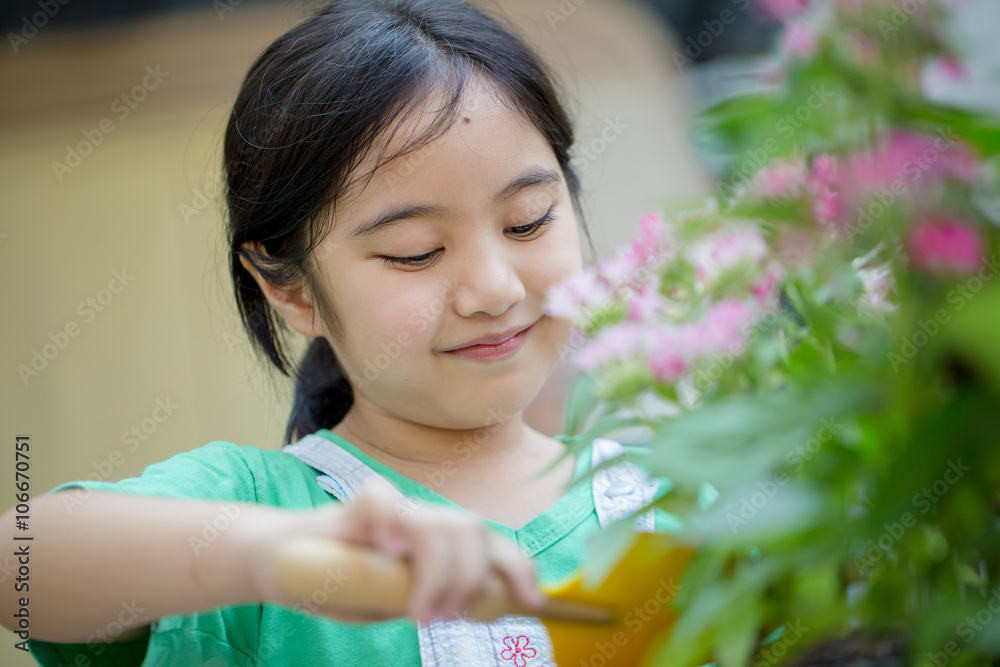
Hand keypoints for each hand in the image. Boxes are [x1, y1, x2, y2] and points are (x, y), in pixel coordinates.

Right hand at [248, 480, 545, 624]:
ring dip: (437, 572)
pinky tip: (390, 551)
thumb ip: (437, 596)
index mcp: (441, 544)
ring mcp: (392, 511)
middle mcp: (423, 521)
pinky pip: (383, 503)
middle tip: (448, 617)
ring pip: (434, 523)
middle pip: (471, 529)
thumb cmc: (344, 584)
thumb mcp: (398, 599)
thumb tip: (492, 605)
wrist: (283, 566)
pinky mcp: (355, 507)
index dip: (518, 568)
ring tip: (419, 612)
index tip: (532, 601)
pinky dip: (394, 525)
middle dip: (471, 578)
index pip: (492, 544)